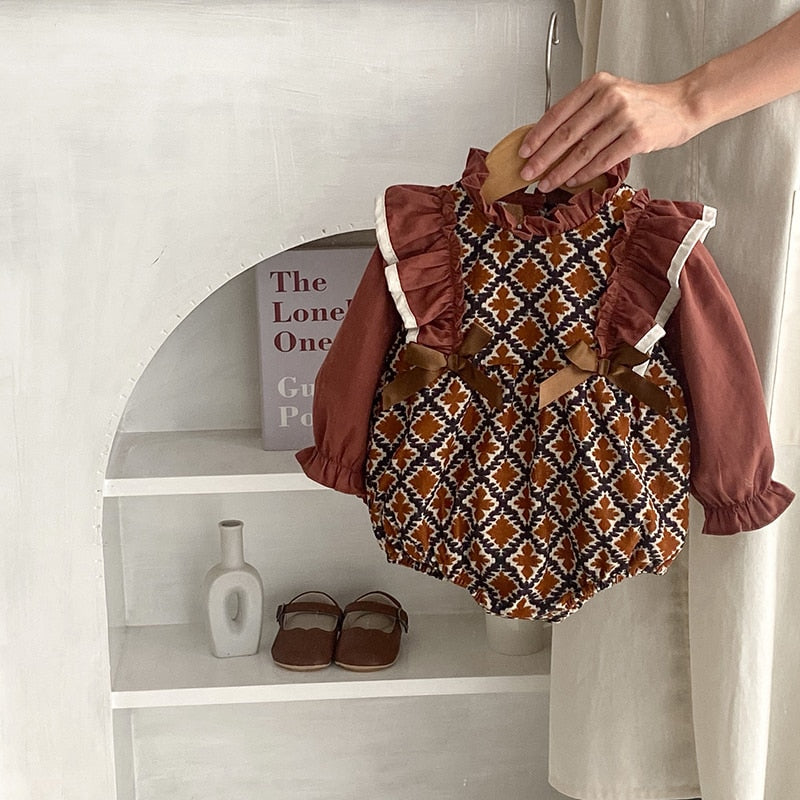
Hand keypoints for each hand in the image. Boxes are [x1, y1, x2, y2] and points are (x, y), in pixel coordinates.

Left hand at [518, 72, 698, 190]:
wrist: (682, 105)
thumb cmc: (643, 105)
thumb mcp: (610, 96)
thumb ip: (583, 112)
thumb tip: (548, 140)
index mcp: (597, 85)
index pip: (558, 113)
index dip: (537, 135)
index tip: (523, 151)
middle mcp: (609, 98)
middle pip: (565, 134)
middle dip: (542, 158)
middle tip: (527, 172)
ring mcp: (623, 117)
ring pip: (582, 151)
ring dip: (560, 172)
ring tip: (546, 183)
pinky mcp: (636, 138)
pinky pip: (602, 161)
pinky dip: (584, 175)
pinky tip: (572, 182)